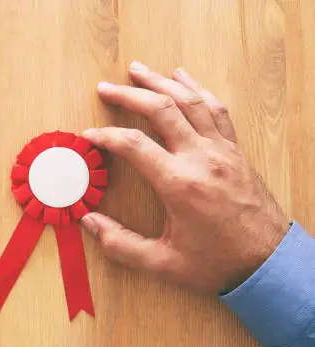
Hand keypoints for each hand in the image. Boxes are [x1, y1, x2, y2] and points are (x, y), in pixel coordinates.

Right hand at [81, 61, 288, 293]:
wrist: (268, 263)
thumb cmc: (217, 264)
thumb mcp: (163, 263)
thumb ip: (121, 244)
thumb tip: (89, 223)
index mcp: (180, 184)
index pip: (134, 145)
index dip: (106, 136)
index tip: (89, 135)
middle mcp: (202, 159)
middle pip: (162, 110)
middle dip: (129, 95)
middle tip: (106, 88)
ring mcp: (222, 151)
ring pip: (190, 102)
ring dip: (161, 82)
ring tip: (138, 70)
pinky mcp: (234, 151)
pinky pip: (216, 110)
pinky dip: (197, 89)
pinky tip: (183, 78)